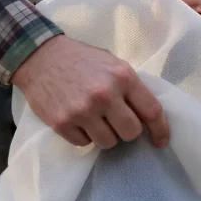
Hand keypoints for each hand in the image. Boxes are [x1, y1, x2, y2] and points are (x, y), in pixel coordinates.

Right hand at [11, 35, 168, 148]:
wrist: (40, 56)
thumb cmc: (81, 60)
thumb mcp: (112, 63)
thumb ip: (130, 86)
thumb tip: (147, 115)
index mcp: (123, 77)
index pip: (151, 111)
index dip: (160, 129)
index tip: (161, 141)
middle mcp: (104, 95)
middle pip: (131, 132)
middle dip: (127, 131)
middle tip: (117, 122)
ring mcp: (82, 110)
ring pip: (108, 142)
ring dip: (105, 135)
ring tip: (95, 120)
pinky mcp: (62, 123)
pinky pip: (84, 144)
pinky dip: (84, 136)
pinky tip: (78, 120)